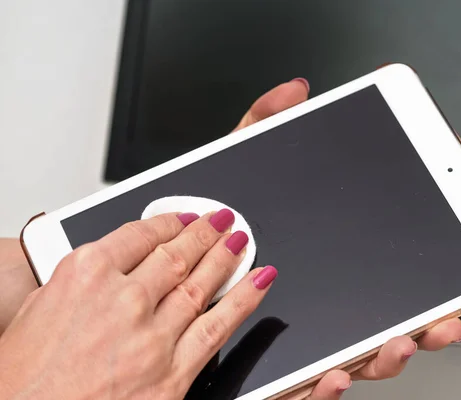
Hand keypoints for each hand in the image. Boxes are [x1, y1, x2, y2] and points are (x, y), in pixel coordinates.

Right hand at [0, 210, 276, 398]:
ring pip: (201, 284)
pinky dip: (245, 300)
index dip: (169, 221)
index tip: (183, 218)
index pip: (140, 234)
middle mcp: (123, 300)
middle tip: (220, 219)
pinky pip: (219, 327)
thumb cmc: (20, 383)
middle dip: (203, 233)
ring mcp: (152, 335)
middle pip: (175, 254)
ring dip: (227, 256)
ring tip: (240, 239)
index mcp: (85, 275)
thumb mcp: (33, 311)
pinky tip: (260, 280)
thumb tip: (105, 263)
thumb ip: (77, 280)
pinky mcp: (172, 372)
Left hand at [232, 79, 460, 398]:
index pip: (384, 278)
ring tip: (397, 342)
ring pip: (353, 360)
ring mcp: (296, 341)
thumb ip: (261, 132)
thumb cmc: (204, 229)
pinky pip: (300, 389)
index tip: (454, 274)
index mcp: (322, 264)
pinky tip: (331, 373)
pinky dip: (322, 387)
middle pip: (383, 324)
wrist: (158, 279)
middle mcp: (318, 307)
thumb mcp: (232, 173)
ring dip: (384, 356)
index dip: (425, 281)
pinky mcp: (265, 370)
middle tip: (446, 319)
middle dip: (424, 326)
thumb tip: (294, 91)